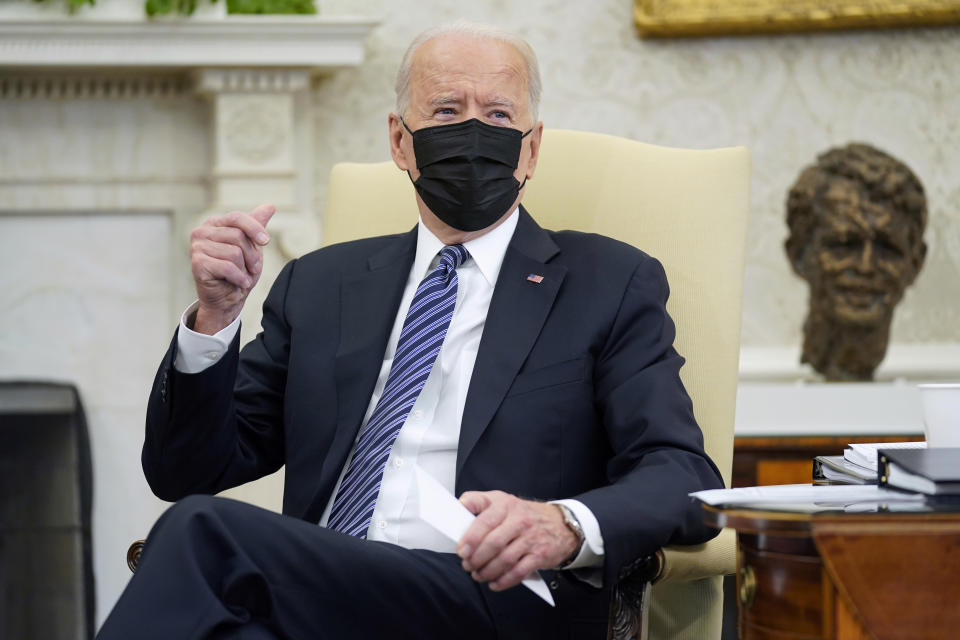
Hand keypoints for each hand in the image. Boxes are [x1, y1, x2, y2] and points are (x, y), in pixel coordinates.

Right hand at [189, 204, 275, 333]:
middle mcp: (201, 232)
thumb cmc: (240, 270)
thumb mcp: (251, 245)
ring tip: (242, 275)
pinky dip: (239, 278)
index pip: (237, 217)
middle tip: (252, 268)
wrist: (229, 298)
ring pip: (234, 252)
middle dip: (252, 255)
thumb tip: (270, 205)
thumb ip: (256, 225)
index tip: (266, 241)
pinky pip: (228, 267)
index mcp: (214, 223)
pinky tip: (239, 282)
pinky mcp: (197, 264)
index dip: (254, 229)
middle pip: (238, 236)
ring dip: (245, 268)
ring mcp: (196, 247)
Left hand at [457, 491, 578, 591]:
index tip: (461, 548)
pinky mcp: (539, 555)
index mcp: (506, 505)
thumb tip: (459, 508)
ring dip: (487, 571)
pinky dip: (503, 581)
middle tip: (467, 564)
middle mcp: (519, 520)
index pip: (485, 519)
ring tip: (478, 574)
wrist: (561, 524)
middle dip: (476, 558)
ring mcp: (530, 538)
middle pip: (493, 543)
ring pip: (504, 559)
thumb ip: (479, 502)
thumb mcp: (502, 500)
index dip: (470, 536)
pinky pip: (518, 572)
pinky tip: (494, 582)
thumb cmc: (525, 514)